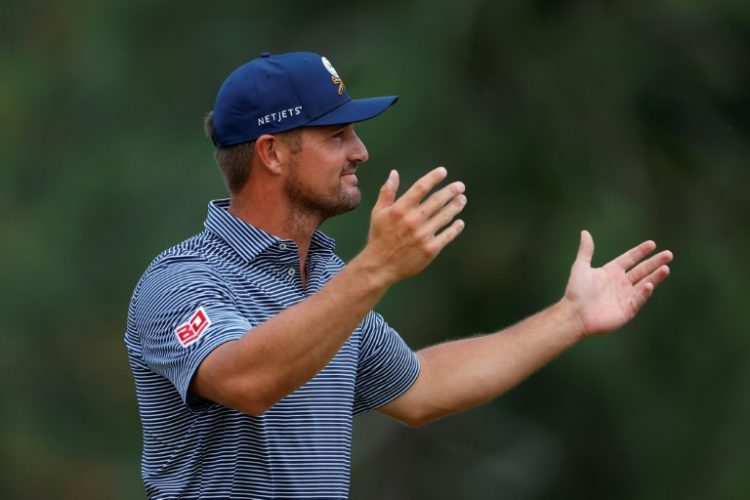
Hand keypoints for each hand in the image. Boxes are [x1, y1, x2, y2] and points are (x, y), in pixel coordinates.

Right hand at [359, 167, 466, 285]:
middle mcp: (412, 221)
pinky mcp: (430, 249)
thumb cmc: (379, 237)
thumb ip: (387, 192)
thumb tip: (394, 173)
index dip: (433, 177)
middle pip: (437, 200)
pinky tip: (459, 222)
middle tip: (460, 186)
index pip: (420, 188)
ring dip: (456, 206)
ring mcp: (422, 235)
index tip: (443, 171)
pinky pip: (447, 235)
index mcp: (400, 210)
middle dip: (451, 191)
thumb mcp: (378, 213)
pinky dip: (455, 228)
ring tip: (462, 199)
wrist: (380, 265)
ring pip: (445, 216)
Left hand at [564, 230, 672, 336]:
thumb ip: (586, 251)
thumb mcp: (581, 267)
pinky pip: (638, 299)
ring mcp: (625, 296)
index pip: (629, 259)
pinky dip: (644, 292)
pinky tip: (650, 284)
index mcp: (611, 272)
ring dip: (655, 276)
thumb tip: (584, 232)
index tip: (652, 244)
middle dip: (655, 262)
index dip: (640, 252)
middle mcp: (620, 283)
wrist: (575, 314)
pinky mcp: (627, 310)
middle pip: (641, 270)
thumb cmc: (576, 291)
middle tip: (669, 254)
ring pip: (644, 283)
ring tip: (666, 268)